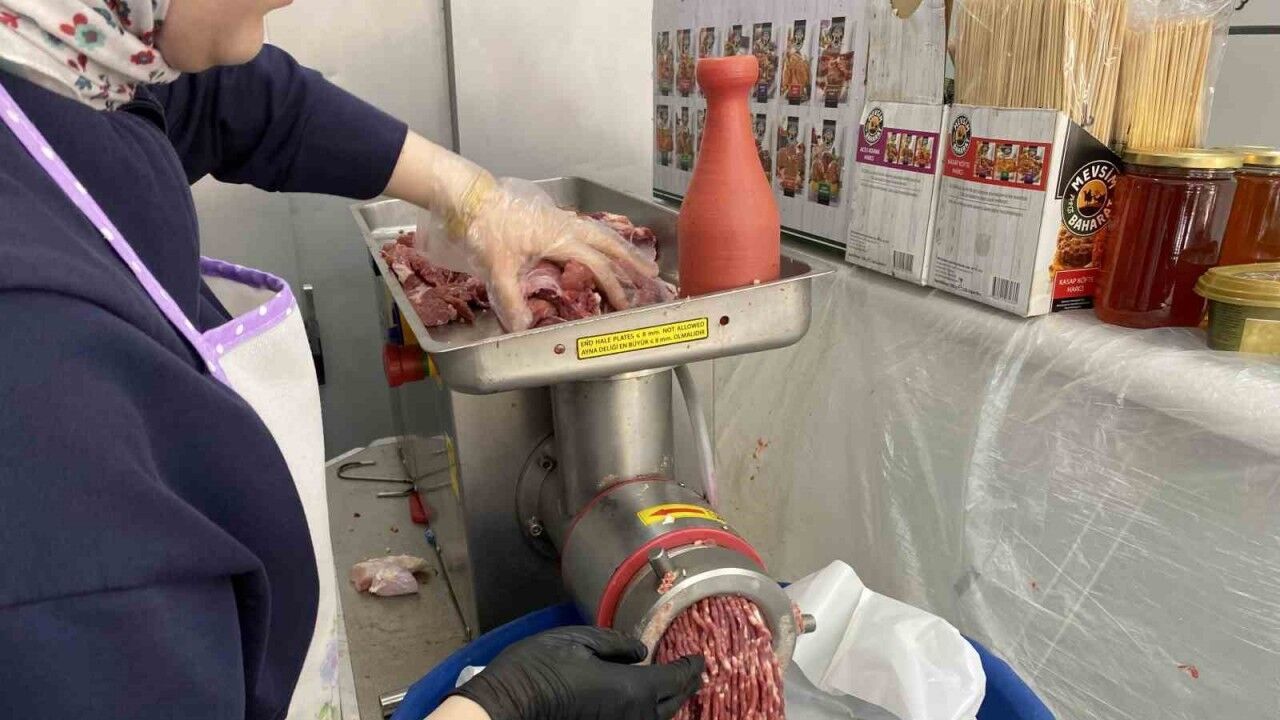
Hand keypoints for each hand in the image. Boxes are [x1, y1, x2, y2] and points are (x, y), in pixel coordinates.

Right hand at [451, 626, 704, 719]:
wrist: (508, 706)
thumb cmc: (540, 668)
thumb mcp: (578, 641)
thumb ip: (616, 644)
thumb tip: (641, 651)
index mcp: (632, 689)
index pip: (676, 678)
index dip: (692, 667)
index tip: (700, 657)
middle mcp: (634, 717)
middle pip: (673, 704)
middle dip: (687, 686)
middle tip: (694, 673)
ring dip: (670, 704)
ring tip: (675, 689)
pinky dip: (650, 714)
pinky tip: (647, 705)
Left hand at [455, 178, 660, 330]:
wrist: (468, 197)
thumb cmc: (483, 227)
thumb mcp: (495, 267)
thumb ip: (511, 299)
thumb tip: (524, 326)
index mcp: (559, 239)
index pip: (596, 265)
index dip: (612, 286)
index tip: (623, 305)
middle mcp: (565, 226)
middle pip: (607, 242)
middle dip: (631, 258)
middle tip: (652, 272)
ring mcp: (557, 219)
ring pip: (597, 231)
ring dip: (617, 245)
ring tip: (633, 257)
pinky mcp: (547, 217)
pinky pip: (583, 226)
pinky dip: (598, 237)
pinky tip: (596, 243)